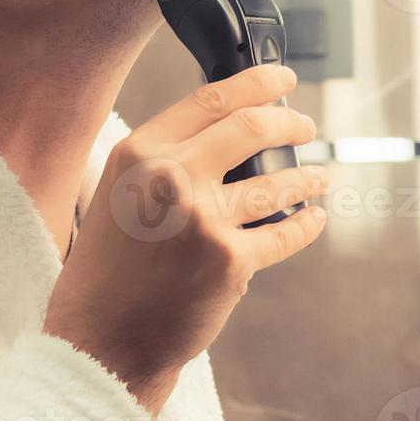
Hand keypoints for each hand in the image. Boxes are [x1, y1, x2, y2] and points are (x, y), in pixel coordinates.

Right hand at [42, 64, 327, 415]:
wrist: (101, 340)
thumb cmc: (106, 270)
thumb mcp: (114, 195)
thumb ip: (157, 160)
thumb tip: (216, 131)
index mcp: (139, 153)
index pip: (210, 100)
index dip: (257, 84)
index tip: (282, 80)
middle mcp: (171, 177)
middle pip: (251, 128)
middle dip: (290, 122)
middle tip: (305, 125)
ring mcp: (203, 219)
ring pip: (276, 183)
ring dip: (307, 177)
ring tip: (318, 177)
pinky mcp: (229, 261)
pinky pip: (284, 234)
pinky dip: (305, 225)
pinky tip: (312, 218)